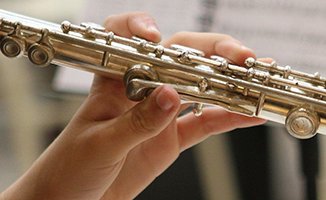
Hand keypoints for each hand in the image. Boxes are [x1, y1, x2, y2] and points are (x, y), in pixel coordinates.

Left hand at [0, 12, 264, 198]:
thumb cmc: (69, 169)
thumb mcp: (100, 145)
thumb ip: (136, 122)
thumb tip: (170, 95)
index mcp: (113, 81)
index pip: (127, 41)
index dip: (141, 30)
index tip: (156, 37)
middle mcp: (140, 89)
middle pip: (181, 57)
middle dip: (213, 52)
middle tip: (241, 58)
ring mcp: (159, 113)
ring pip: (201, 87)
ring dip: (230, 82)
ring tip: (257, 80)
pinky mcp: (171, 140)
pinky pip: (206, 124)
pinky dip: (230, 118)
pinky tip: (252, 114)